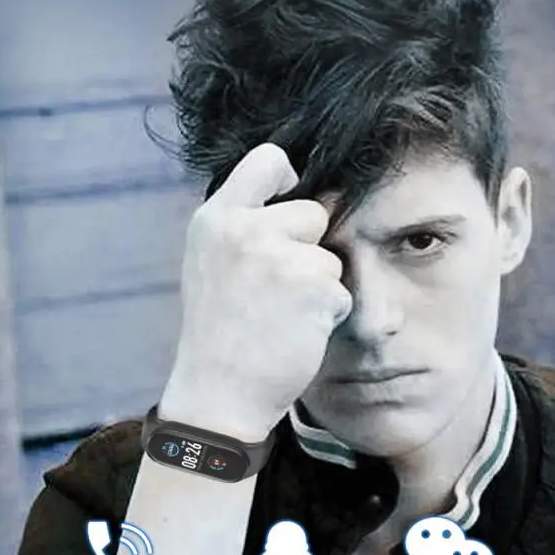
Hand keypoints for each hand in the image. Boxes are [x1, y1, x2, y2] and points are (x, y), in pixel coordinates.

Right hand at [159, 144, 350, 439]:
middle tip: (274, 289)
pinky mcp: (313, 286)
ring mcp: (279, 256)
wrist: (217, 396)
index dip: (288, 177)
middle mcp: (244, 229)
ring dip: (318, 286)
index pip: (268, 159)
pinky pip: (341, 290)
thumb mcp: (213, 260)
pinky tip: (292, 333)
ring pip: (331, 256)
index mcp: (216, 218)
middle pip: (313, 211)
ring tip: (280, 315)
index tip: (288, 199)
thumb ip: (248, 223)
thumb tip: (309, 192)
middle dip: (308, 247)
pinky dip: (327, 314)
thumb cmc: (221, 328)